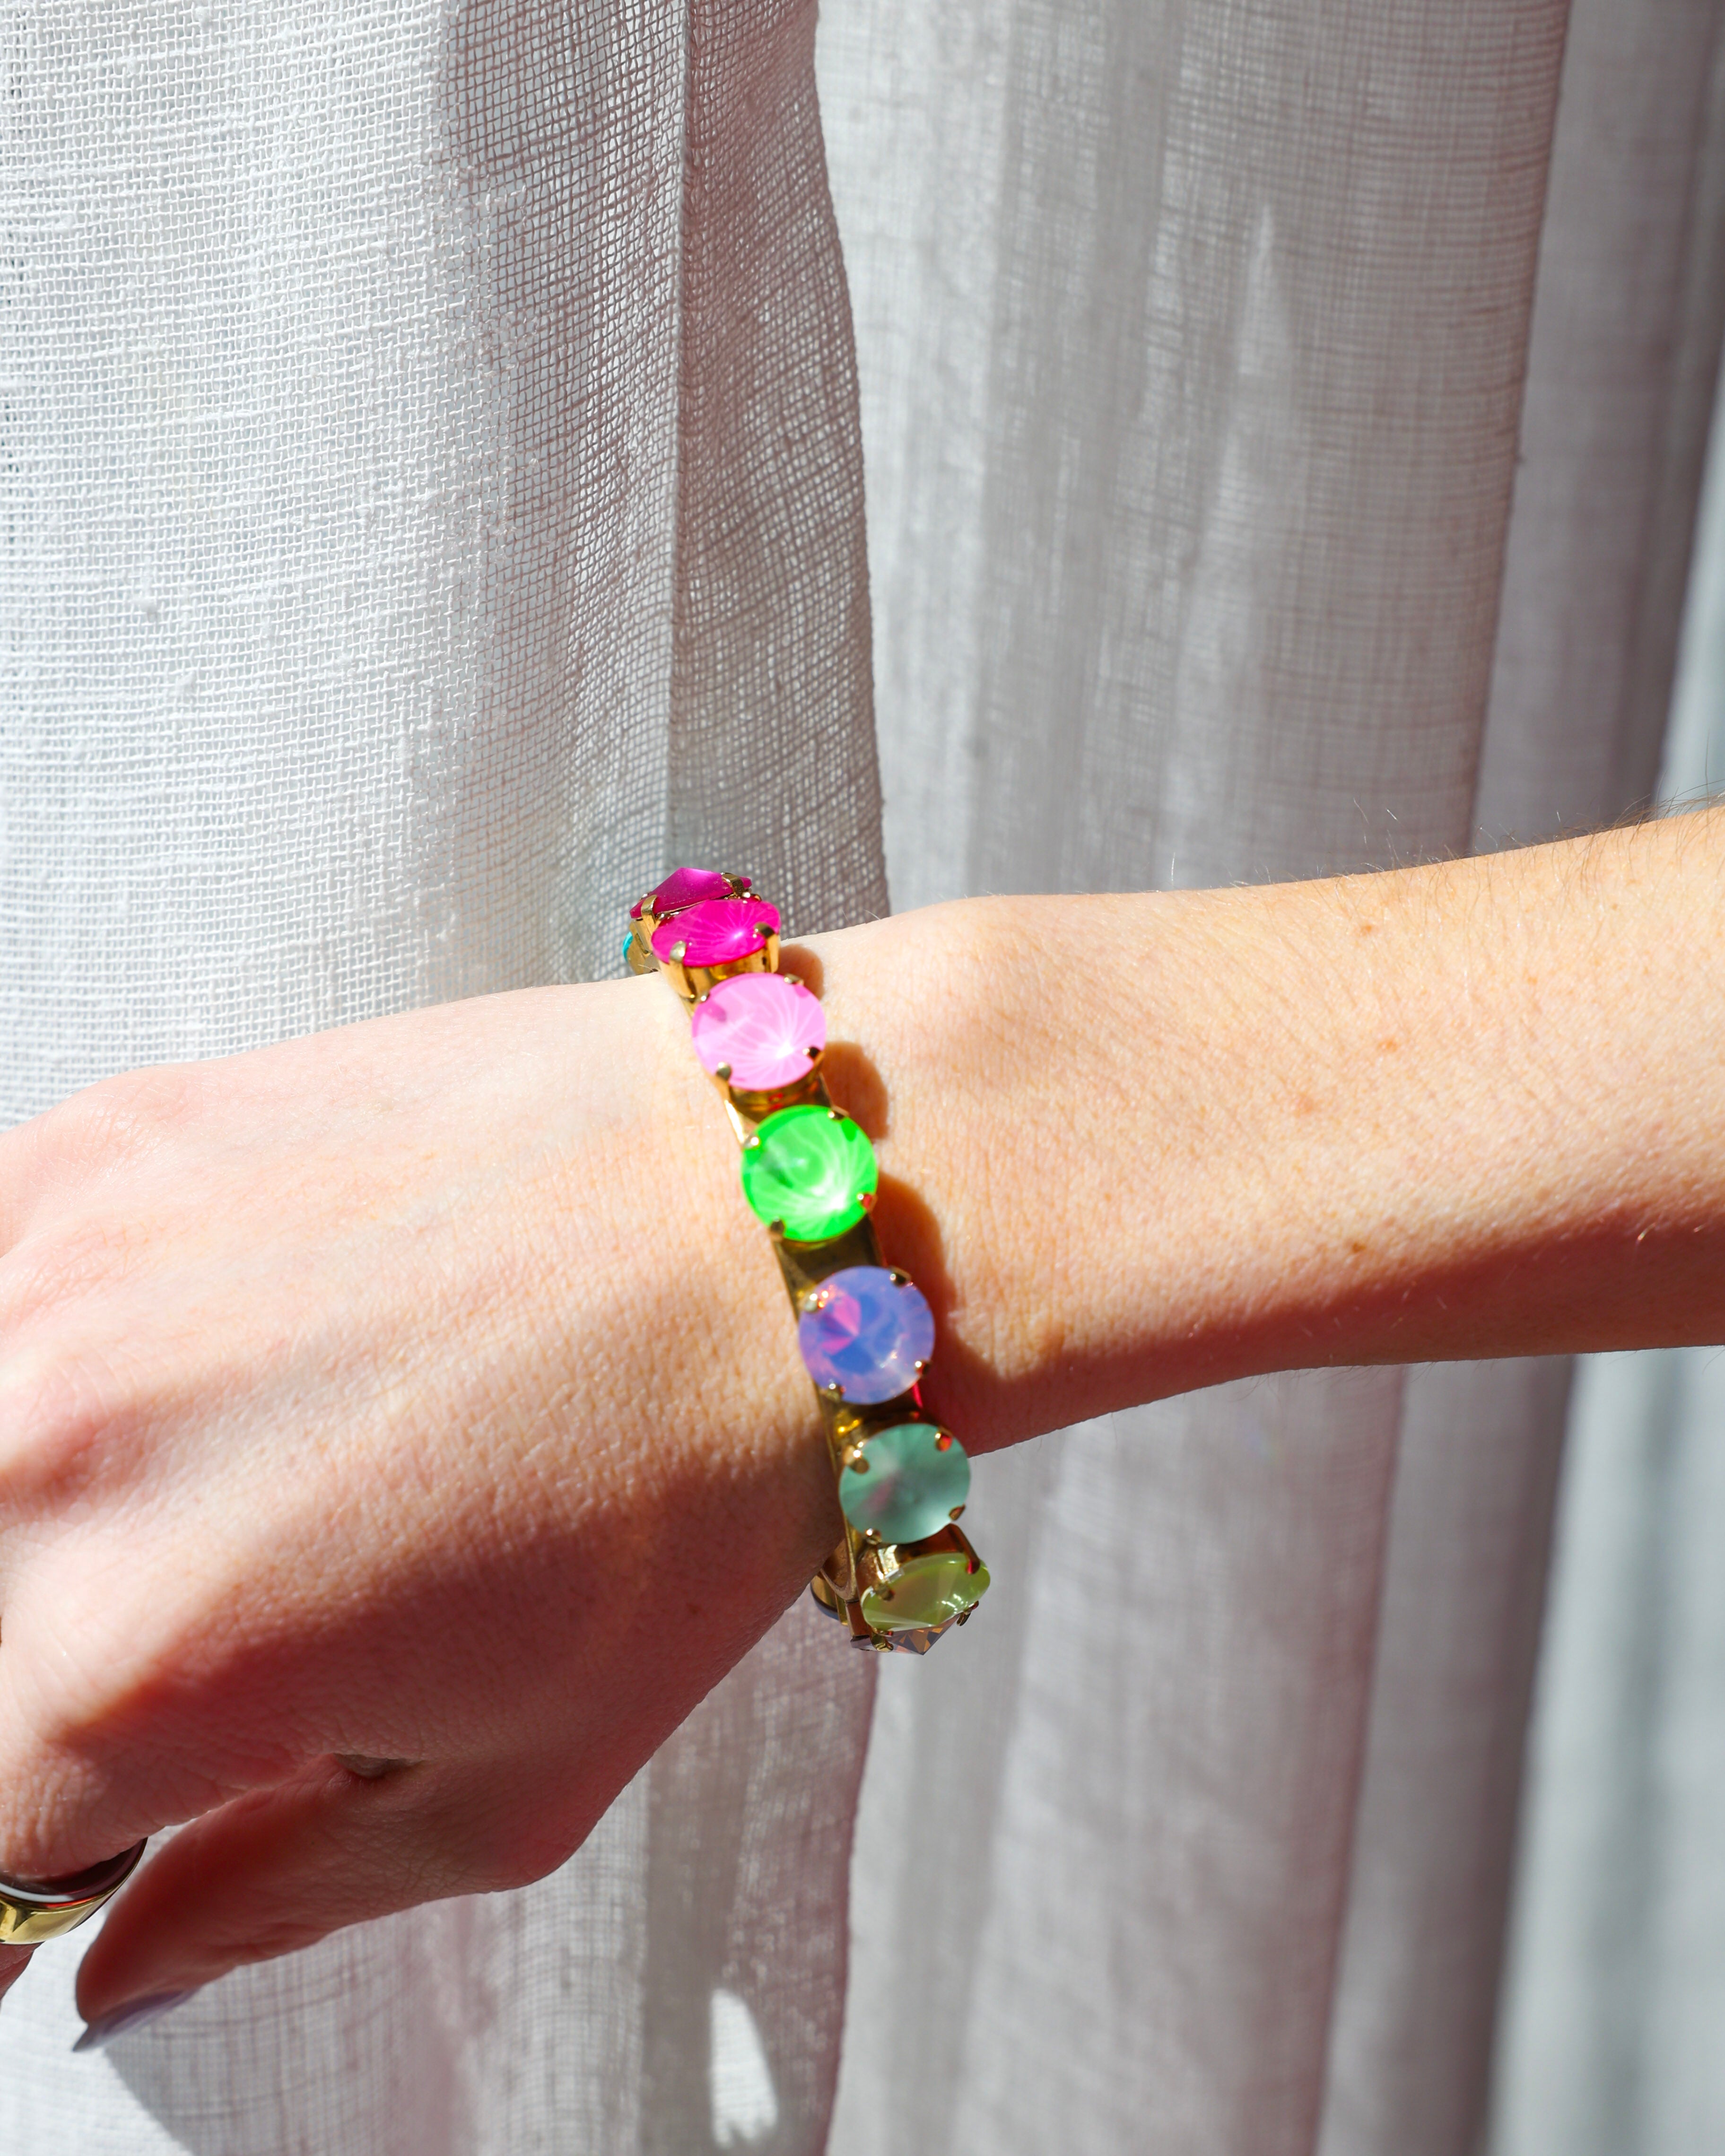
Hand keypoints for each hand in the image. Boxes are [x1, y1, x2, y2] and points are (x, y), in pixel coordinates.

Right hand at [0, 965, 845, 2028]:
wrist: (769, 1215)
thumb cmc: (684, 1492)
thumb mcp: (514, 1785)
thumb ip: (272, 1900)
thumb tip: (117, 1967)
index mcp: (142, 1659)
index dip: (68, 1844)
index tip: (142, 1806)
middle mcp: (51, 1463)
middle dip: (73, 1681)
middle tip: (222, 1637)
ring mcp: (57, 1279)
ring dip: (66, 1527)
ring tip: (231, 1493)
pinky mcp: (99, 1147)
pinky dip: (53, 1365)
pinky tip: (182, 1363)